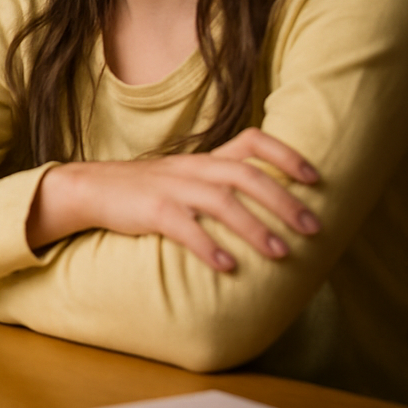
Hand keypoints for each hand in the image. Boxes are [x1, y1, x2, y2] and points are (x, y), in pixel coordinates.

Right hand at [26, 128, 321, 272]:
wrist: (91, 189)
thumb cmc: (146, 191)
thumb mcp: (186, 177)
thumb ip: (220, 182)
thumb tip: (269, 204)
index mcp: (205, 159)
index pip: (253, 141)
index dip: (287, 155)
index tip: (316, 178)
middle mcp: (193, 168)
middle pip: (246, 175)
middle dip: (284, 201)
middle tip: (313, 228)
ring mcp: (171, 188)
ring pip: (221, 201)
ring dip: (255, 227)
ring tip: (281, 253)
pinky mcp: (151, 210)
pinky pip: (184, 227)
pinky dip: (208, 247)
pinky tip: (227, 267)